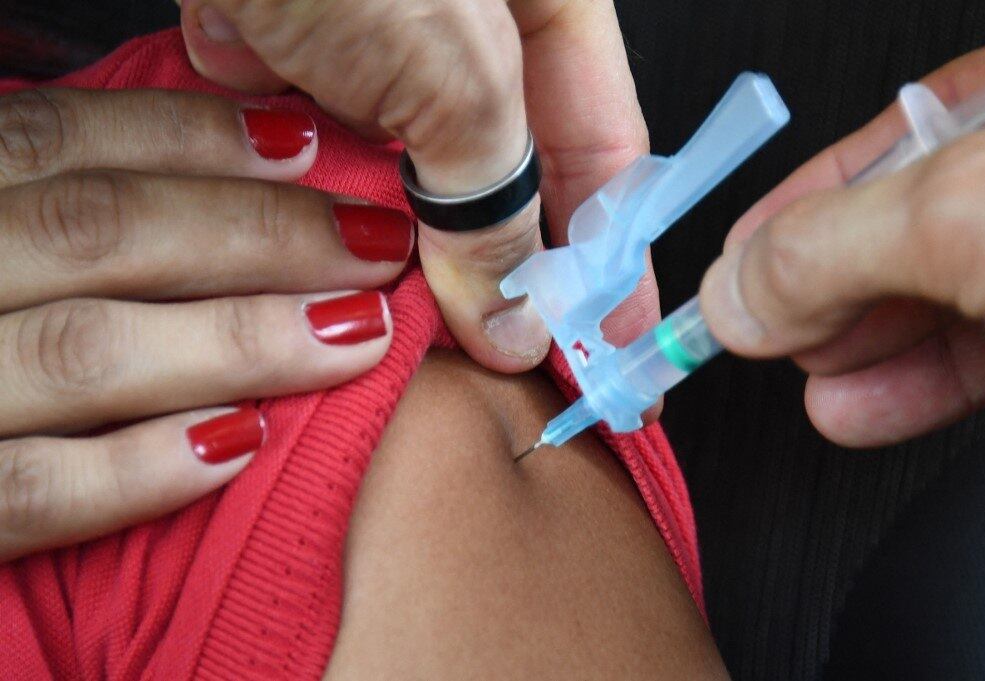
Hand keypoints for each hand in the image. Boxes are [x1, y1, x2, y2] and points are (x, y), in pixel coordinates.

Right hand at [0, 89, 409, 560]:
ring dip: (238, 340)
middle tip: (375, 245)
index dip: (190, 137)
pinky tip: (243, 447)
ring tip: (354, 334)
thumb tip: (235, 169)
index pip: (61, 142)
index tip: (306, 147)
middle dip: (257, 234)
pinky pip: (30, 491)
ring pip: (85, 350)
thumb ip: (60, 217)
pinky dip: (137, 468)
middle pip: (98, 232)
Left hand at [176, 0, 659, 380]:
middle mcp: (467, 21)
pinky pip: (315, 135)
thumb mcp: (454, 71)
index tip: (609, 349)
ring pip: (405, 168)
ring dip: (392, 229)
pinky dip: (308, 174)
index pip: (604, 156)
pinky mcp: (290, 39)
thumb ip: (491, 204)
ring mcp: (376, 32)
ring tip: (395, 293)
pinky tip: (299, 205)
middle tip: (499, 347)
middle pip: (501, 173)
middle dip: (495, 262)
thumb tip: (518, 318)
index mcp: (549, 4)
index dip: (610, 262)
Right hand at [700, 35, 984, 447]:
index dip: (811, 191)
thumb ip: (832, 246)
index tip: (744, 252)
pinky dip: (920, 386)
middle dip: (827, 282)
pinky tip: (864, 408)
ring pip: (955, 290)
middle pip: (920, 212)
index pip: (909, 119)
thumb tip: (739, 292)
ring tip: (804, 377)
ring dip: (860, 347)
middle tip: (760, 324)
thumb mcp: (977, 219)